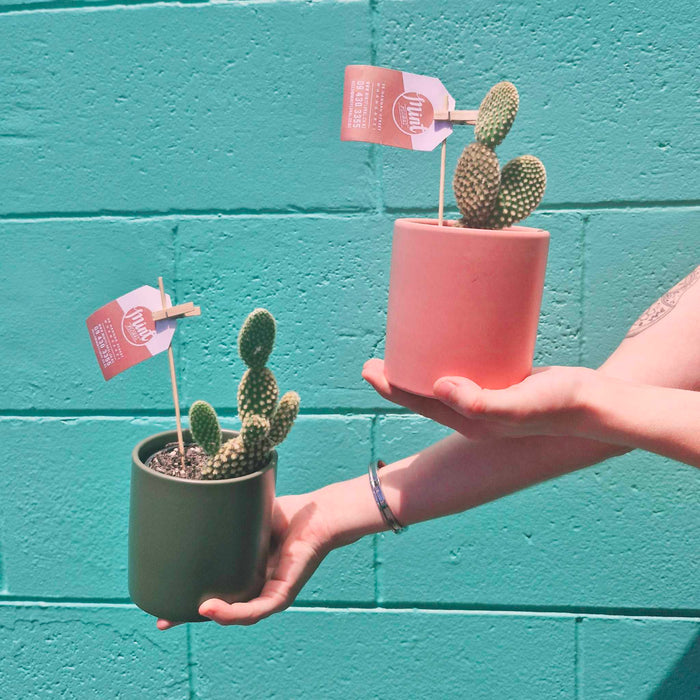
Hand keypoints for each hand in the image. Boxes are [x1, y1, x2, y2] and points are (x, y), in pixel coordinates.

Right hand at [157, 492, 333, 628]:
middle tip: (161, 618)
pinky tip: (210, 609)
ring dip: (209, 618)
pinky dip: (232, 613)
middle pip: (220, 611)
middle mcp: (256, 587)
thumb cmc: (286, 513)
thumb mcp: (245, 515)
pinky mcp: (283, 593)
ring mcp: (269, 593)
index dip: (187, 598)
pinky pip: (256, 610)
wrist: (318, 514)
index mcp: (245, 572)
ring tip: (183, 613)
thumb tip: (193, 491)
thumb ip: (223, 512)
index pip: (214, 590)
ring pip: (236, 617)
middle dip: (189, 618)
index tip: (158, 601)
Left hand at [362, 358, 594, 439]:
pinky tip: (446, 335)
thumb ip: (481, 403)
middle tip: (375, 356)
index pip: (420, 403)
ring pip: (444, 377)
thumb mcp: (518, 407)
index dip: (392, 388)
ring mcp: (486, 394)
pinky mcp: (500, 377)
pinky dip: (450, 352)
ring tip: (406, 342)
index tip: (369, 368)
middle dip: (398, 376)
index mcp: (469, 419)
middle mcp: (473, 409)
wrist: (593, 400)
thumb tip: (439, 387)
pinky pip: (467, 365)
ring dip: (421, 363)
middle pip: (425, 391)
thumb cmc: (557, 406)